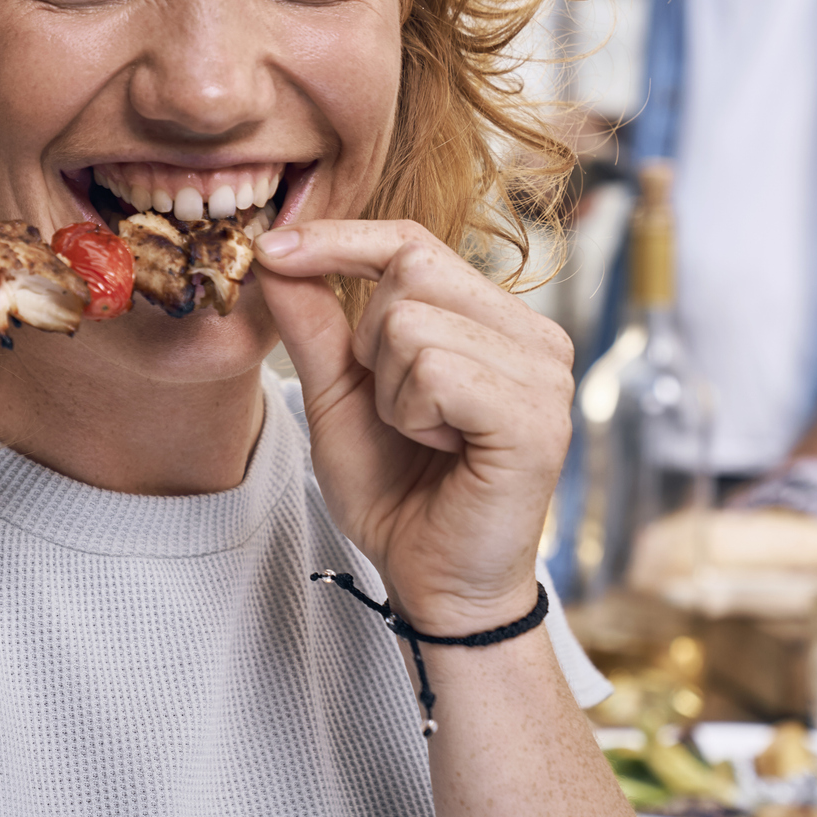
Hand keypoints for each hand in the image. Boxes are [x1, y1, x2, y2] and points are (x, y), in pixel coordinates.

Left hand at [254, 220, 573, 635]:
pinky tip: (443, 448)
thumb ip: (312, 321)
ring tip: (423, 433)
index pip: (412, 240)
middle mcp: (533, 334)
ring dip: (389, 389)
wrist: (430, 578)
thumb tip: (275, 251)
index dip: (338, 238)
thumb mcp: (335, 392)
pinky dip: (412, 413)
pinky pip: (436, 371)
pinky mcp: (537, 418)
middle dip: (367, 341)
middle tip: (395, 406)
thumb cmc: (394, 487)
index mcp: (493, 319)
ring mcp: (545, 374)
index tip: (272, 249)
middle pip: (409, 269)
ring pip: (412, 322)